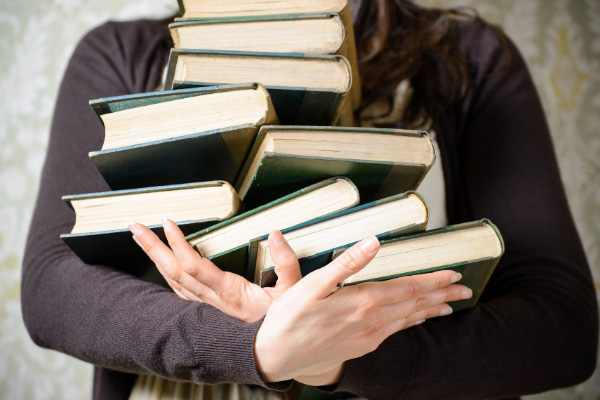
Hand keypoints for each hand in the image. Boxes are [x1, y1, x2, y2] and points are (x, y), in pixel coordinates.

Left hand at [129, 219, 301, 322]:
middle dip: (153, 247)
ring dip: (155, 258)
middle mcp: (212, 301)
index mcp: (230, 293)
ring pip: (173, 282)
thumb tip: (275, 235)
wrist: (277, 354)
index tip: (168, 223)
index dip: (177, 243)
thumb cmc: (285, 324)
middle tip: (135, 227)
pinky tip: (161, 264)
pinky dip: (167, 274)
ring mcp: (207, 308)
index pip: (194, 265)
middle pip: (174, 272)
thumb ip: (286, 262)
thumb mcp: (295, 291)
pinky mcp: (208, 311)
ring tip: (141, 238)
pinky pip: (180, 291)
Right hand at [254, 235, 471, 384]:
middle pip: (416, 304)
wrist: (277, 356)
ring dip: (432, 310)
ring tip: (451, 305)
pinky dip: (413, 323)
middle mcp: (372, 321)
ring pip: (409, 319)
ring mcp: (369, 337)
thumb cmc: (289, 317)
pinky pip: (396, 331)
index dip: (433, 280)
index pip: (408, 288)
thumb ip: (346, 263)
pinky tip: (418, 320)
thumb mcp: (312, 284)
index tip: (454, 273)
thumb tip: (373, 242)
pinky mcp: (362, 346)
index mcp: (363, 301)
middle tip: (465, 289)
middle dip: (442, 295)